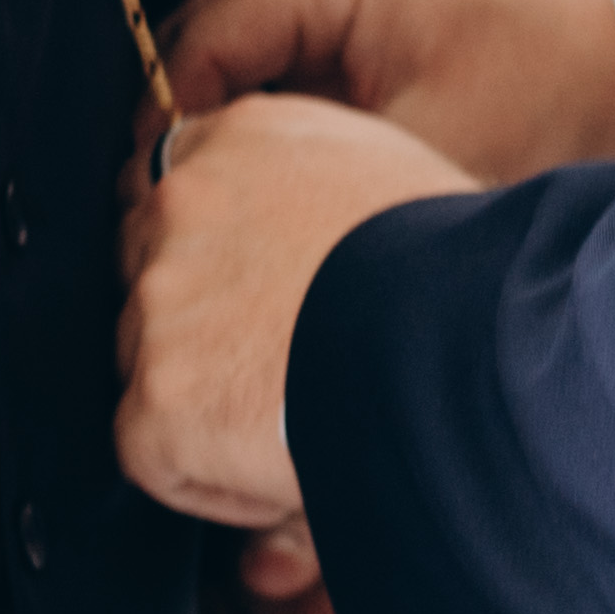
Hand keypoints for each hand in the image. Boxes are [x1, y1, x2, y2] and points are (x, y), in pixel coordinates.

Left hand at [117, 91, 473, 527]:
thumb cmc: (463, 270)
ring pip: (150, 362)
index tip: (246, 296)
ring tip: (298, 420)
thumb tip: (295, 238)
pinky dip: (207, 477)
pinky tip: (281, 473)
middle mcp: (184, 200)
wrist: (466, 344)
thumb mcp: (392, 176)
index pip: (177, 187)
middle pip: (148, 271)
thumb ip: (314, 188)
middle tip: (276, 367)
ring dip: (205, 399)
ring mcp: (162, 297)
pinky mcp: (158, 394)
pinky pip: (153, 453)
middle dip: (195, 323)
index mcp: (243, 136)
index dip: (208, 253)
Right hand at [165, 0, 614, 183]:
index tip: (155, 200)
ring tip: (213, 199)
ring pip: (243, 44)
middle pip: (208, 33)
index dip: (165, 119)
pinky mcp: (373, 1)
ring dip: (225, 112)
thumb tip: (219, 210)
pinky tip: (274, 172)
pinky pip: (289, 47)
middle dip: (182, 117)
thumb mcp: (432, 152)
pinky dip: (272, 103)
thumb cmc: (554, 108)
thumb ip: (318, 170)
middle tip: (167, 210)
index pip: (204, 36)